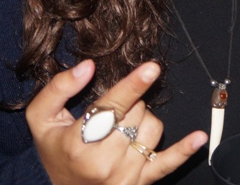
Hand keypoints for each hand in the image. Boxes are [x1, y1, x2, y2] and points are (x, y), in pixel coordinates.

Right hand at [25, 60, 207, 183]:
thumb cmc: (53, 150)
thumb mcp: (40, 118)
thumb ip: (58, 89)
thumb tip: (87, 66)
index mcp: (78, 143)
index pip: (111, 106)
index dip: (133, 85)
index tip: (152, 68)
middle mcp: (103, 163)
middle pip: (136, 113)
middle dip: (128, 104)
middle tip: (111, 114)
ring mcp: (123, 176)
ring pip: (153, 130)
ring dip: (143, 121)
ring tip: (122, 128)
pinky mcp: (139, 183)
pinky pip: (166, 164)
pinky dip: (184, 150)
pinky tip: (199, 137)